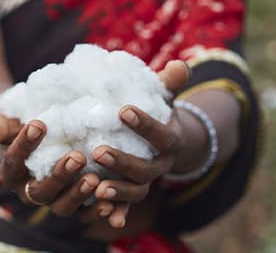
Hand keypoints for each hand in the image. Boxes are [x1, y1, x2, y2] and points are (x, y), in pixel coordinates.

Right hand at [0, 115, 99, 216]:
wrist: (42, 135)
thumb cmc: (21, 126)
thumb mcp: (6, 123)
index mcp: (11, 173)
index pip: (14, 162)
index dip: (24, 145)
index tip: (38, 124)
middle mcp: (30, 192)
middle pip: (41, 191)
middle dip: (59, 176)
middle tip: (77, 157)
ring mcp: (54, 199)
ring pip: (62, 206)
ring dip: (78, 195)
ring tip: (94, 179)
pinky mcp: (76, 202)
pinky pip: (86, 212)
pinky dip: (98, 210)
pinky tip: (112, 203)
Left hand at [80, 59, 190, 229]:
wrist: (163, 142)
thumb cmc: (158, 110)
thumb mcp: (164, 95)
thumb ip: (171, 82)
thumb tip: (180, 64)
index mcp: (170, 141)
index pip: (160, 135)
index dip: (145, 125)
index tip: (123, 110)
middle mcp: (161, 166)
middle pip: (146, 169)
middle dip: (123, 161)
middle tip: (98, 149)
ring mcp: (147, 182)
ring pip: (136, 192)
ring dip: (118, 190)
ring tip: (96, 185)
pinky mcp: (133, 194)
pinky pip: (126, 207)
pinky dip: (117, 212)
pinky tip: (101, 212)